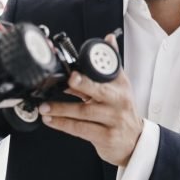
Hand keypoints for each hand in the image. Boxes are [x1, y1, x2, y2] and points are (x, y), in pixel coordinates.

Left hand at [38, 33, 142, 166]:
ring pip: (84, 113)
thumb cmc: (123, 111)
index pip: (105, 75)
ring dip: (62, 109)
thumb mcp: (122, 86)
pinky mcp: (105, 137)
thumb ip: (112, 63)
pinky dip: (63, 125)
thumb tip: (109, 38)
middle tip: (67, 81)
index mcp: (120, 87)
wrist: (135, 141)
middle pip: (98, 92)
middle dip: (82, 85)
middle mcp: (118, 102)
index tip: (74, 71)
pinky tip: (50, 120)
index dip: (89, 73)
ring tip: (45, 106)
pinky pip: (81, 130)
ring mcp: (112, 120)